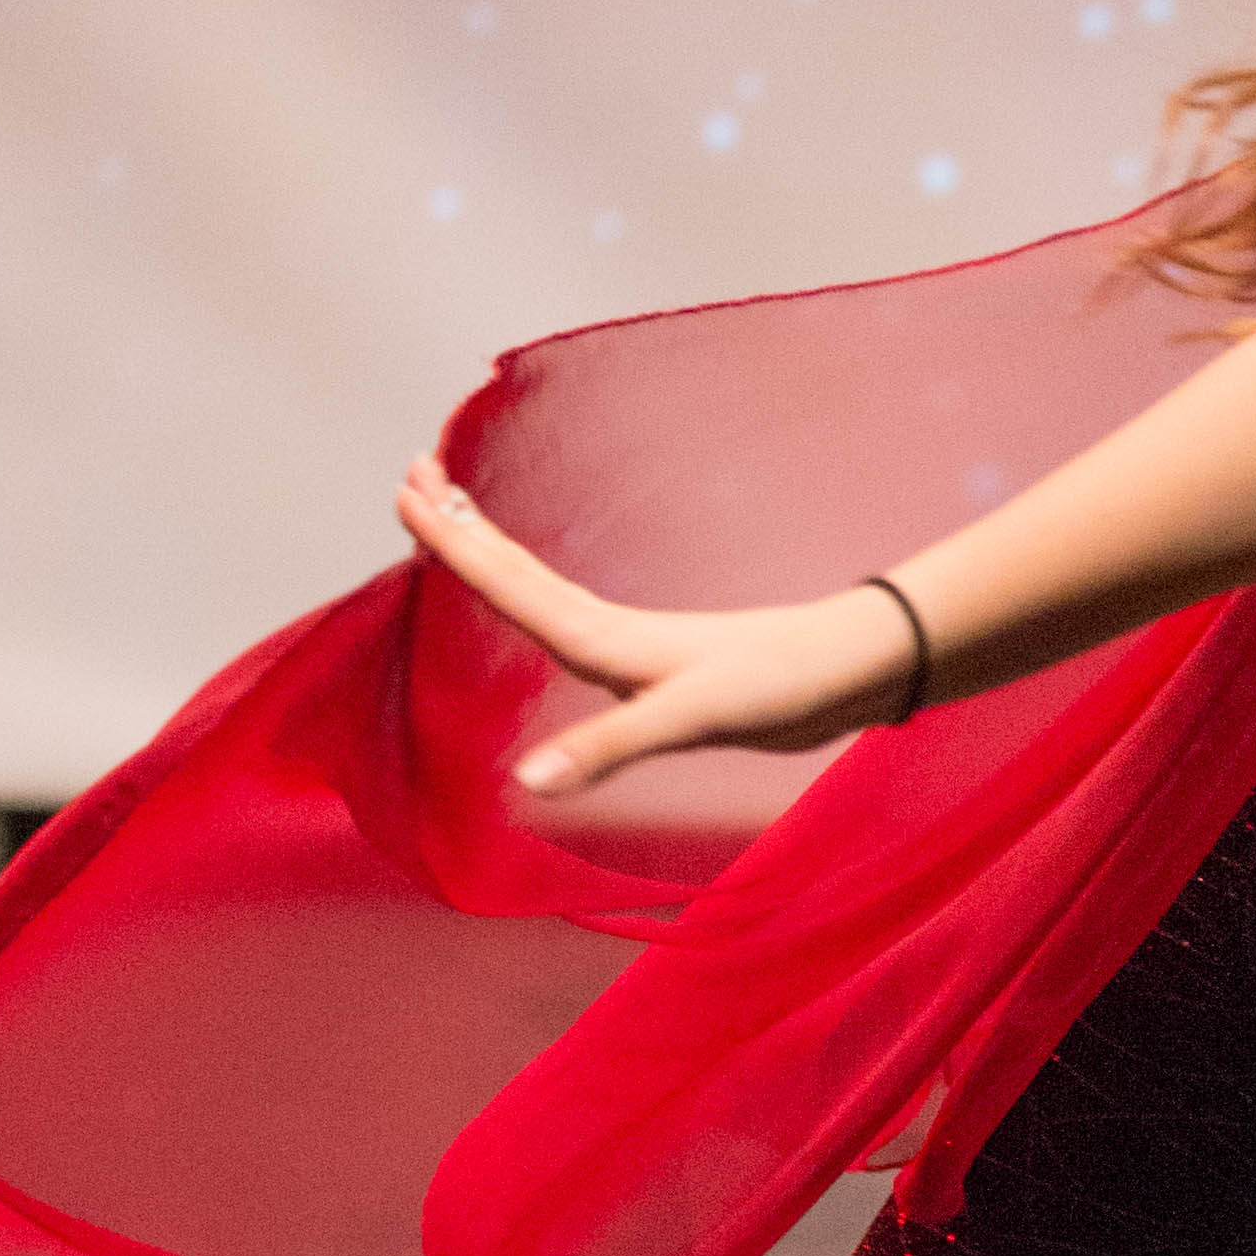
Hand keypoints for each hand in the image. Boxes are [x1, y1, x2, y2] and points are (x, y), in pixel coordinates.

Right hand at [398, 458, 920, 797]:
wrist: (847, 672)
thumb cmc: (777, 687)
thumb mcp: (690, 718)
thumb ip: (608, 748)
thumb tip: (526, 781)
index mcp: (604, 638)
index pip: (509, 583)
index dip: (455, 541)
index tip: (407, 489)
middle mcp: (610, 634)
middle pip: (516, 570)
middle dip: (461, 526)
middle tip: (412, 474)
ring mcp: (635, 648)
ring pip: (541, 591)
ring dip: (493, 555)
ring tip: (455, 524)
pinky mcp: (660, 671)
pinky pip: (571, 624)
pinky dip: (536, 603)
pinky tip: (545, 616)